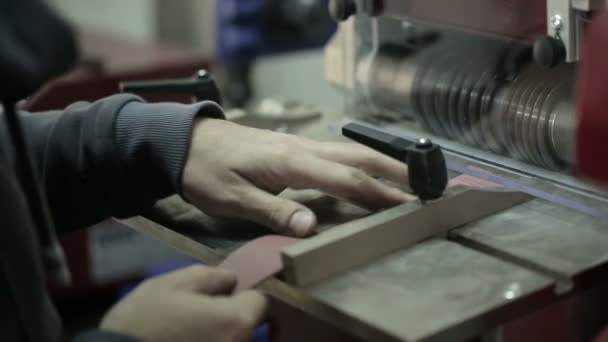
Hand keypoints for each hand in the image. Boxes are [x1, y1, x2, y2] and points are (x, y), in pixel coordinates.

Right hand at [100, 265, 266, 341]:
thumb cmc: (146, 320)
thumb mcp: (174, 284)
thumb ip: (211, 277)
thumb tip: (232, 280)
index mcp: (236, 321)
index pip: (260, 301)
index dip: (241, 294)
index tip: (221, 295)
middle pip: (247, 325)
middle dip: (229, 316)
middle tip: (198, 313)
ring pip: (232, 341)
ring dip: (217, 335)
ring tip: (187, 331)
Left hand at [182, 119, 410, 236]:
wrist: (186, 141)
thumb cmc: (206, 171)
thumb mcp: (232, 198)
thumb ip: (272, 210)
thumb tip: (312, 227)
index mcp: (291, 162)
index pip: (344, 178)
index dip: (377, 193)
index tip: (407, 204)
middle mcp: (302, 148)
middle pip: (357, 157)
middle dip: (393, 172)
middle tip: (425, 185)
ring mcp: (299, 144)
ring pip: (349, 151)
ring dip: (381, 164)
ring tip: (407, 178)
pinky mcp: (293, 148)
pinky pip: (336, 154)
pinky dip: (360, 162)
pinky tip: (367, 171)